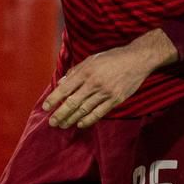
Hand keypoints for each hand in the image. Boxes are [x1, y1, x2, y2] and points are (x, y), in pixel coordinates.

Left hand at [42, 29, 176, 128]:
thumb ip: (76, 71)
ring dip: (71, 119)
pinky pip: (99, 113)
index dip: (54, 99)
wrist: (137, 60)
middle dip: (60, 114)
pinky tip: (80, 124)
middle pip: (73, 102)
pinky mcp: (115, 100)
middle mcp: (94, 83)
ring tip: (62, 125)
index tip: (45, 107)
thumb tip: (62, 82)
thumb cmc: (112, 57)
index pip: (65, 88)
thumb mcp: (92, 59)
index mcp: (86, 71)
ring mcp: (105, 93)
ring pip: (84, 110)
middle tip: (51, 122)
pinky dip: (88, 120)